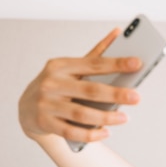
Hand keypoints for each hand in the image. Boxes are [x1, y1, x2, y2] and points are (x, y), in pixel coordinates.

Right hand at [18, 28, 142, 142]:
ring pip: (81, 113)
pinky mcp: (45, 123)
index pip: (93, 64)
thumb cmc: (58, 85)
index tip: (137, 63)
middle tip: (137, 97)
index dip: (117, 63)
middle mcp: (52, 83)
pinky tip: (106, 132)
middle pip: (90, 90)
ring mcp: (47, 104)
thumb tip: (118, 32)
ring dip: (106, 117)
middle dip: (116, 94)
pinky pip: (72, 132)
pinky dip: (91, 134)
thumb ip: (96, 54)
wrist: (26, 108)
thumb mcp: (71, 68)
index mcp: (61, 66)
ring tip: (125, 117)